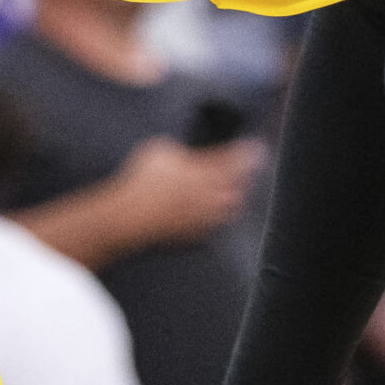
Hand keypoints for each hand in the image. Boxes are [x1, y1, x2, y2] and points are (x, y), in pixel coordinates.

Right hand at [106, 134, 261, 246]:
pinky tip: (218, 215)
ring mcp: (201, 219)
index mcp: (202, 173)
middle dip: (245, 176)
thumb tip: (188, 154)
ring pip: (229, 209)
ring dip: (236, 197)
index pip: (231, 161)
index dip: (246, 153)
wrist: (127, 218)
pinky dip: (220, 219)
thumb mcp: (161, 151)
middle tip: (250, 167)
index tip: (257, 147)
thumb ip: (181, 151)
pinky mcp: (192, 236)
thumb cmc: (141, 182)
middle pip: (237, 186)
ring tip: (238, 190)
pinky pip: (214, 228)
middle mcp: (208, 197)